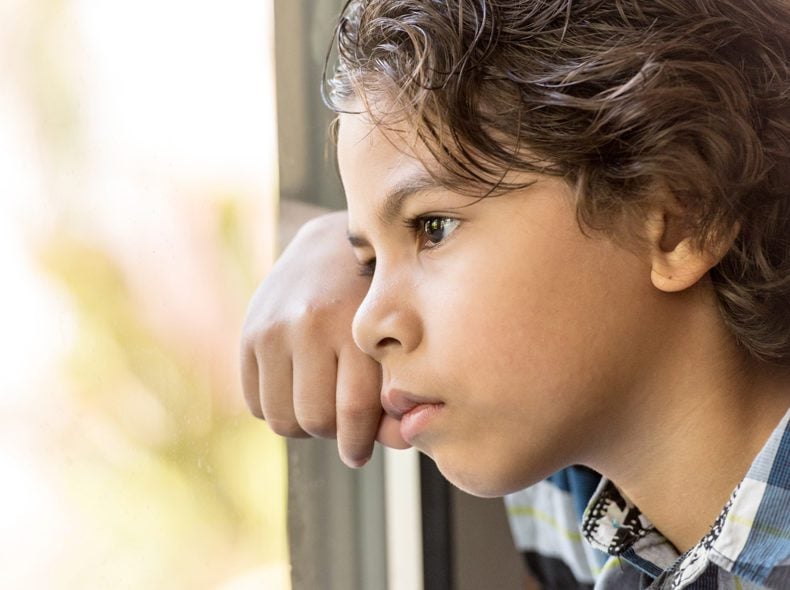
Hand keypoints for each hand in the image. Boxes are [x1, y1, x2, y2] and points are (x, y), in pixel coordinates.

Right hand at [240, 210, 407, 466]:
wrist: (333, 248)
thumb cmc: (377, 307)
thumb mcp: (395, 340)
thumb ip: (398, 393)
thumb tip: (398, 441)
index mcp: (355, 326)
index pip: (354, 410)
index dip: (357, 443)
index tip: (357, 453)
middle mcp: (310, 324)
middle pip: (315, 420)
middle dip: (332, 432)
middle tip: (341, 422)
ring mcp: (274, 327)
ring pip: (281, 418)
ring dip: (302, 424)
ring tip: (319, 405)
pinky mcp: (249, 332)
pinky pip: (255, 403)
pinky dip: (276, 407)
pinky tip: (296, 389)